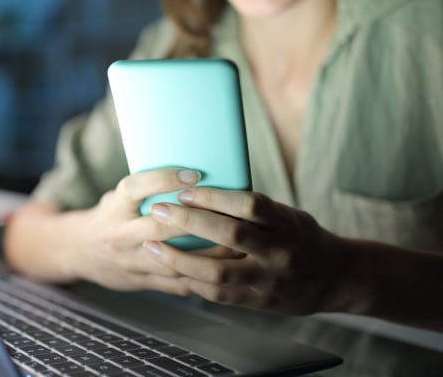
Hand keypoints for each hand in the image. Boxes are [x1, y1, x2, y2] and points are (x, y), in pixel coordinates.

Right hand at [66, 169, 241, 290]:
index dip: (164, 180)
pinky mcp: (141, 282)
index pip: (135, 189)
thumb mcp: (118, 196)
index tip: (194, 174)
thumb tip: (196, 171)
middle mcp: (119, 234)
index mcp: (114, 207)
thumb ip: (148, 190)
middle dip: (196, 222)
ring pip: (172, 260)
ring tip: (236, 243)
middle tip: (230, 212)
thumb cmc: (109, 215)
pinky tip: (225, 268)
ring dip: (206, 253)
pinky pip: (176, 284)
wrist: (78, 251)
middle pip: (158, 228)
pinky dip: (202, 277)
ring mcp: (130, 262)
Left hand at [144, 188, 350, 314]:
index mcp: (287, 225)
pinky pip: (218, 295)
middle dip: (190, 222)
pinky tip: (171, 270)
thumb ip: (253, 209)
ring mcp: (268, 281)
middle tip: (160, 210)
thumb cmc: (302, 237)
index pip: (250, 205)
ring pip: (217, 273)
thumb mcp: (287, 215)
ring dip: (180, 259)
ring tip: (152, 246)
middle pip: (230, 236)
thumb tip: (205, 188)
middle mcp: (279, 253)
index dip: (216, 197)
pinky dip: (192, 282)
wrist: (336, 279)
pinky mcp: (259, 302)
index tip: (186, 190)